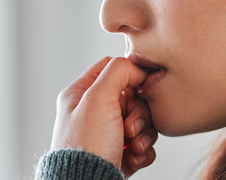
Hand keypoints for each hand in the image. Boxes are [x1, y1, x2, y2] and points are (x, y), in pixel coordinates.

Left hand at [50, 57, 158, 176]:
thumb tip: (136, 68)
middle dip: (139, 113)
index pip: (112, 68)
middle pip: (132, 97)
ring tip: (133, 146)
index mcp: (81, 94)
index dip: (130, 76)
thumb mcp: (97, 97)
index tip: (138, 88)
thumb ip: (118, 71)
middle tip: (129, 128)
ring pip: (142, 121)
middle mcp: (93, 113)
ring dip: (144, 134)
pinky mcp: (120, 153)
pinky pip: (144, 143)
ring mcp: (107, 134)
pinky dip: (143, 151)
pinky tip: (133, 157)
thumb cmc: (86, 146)